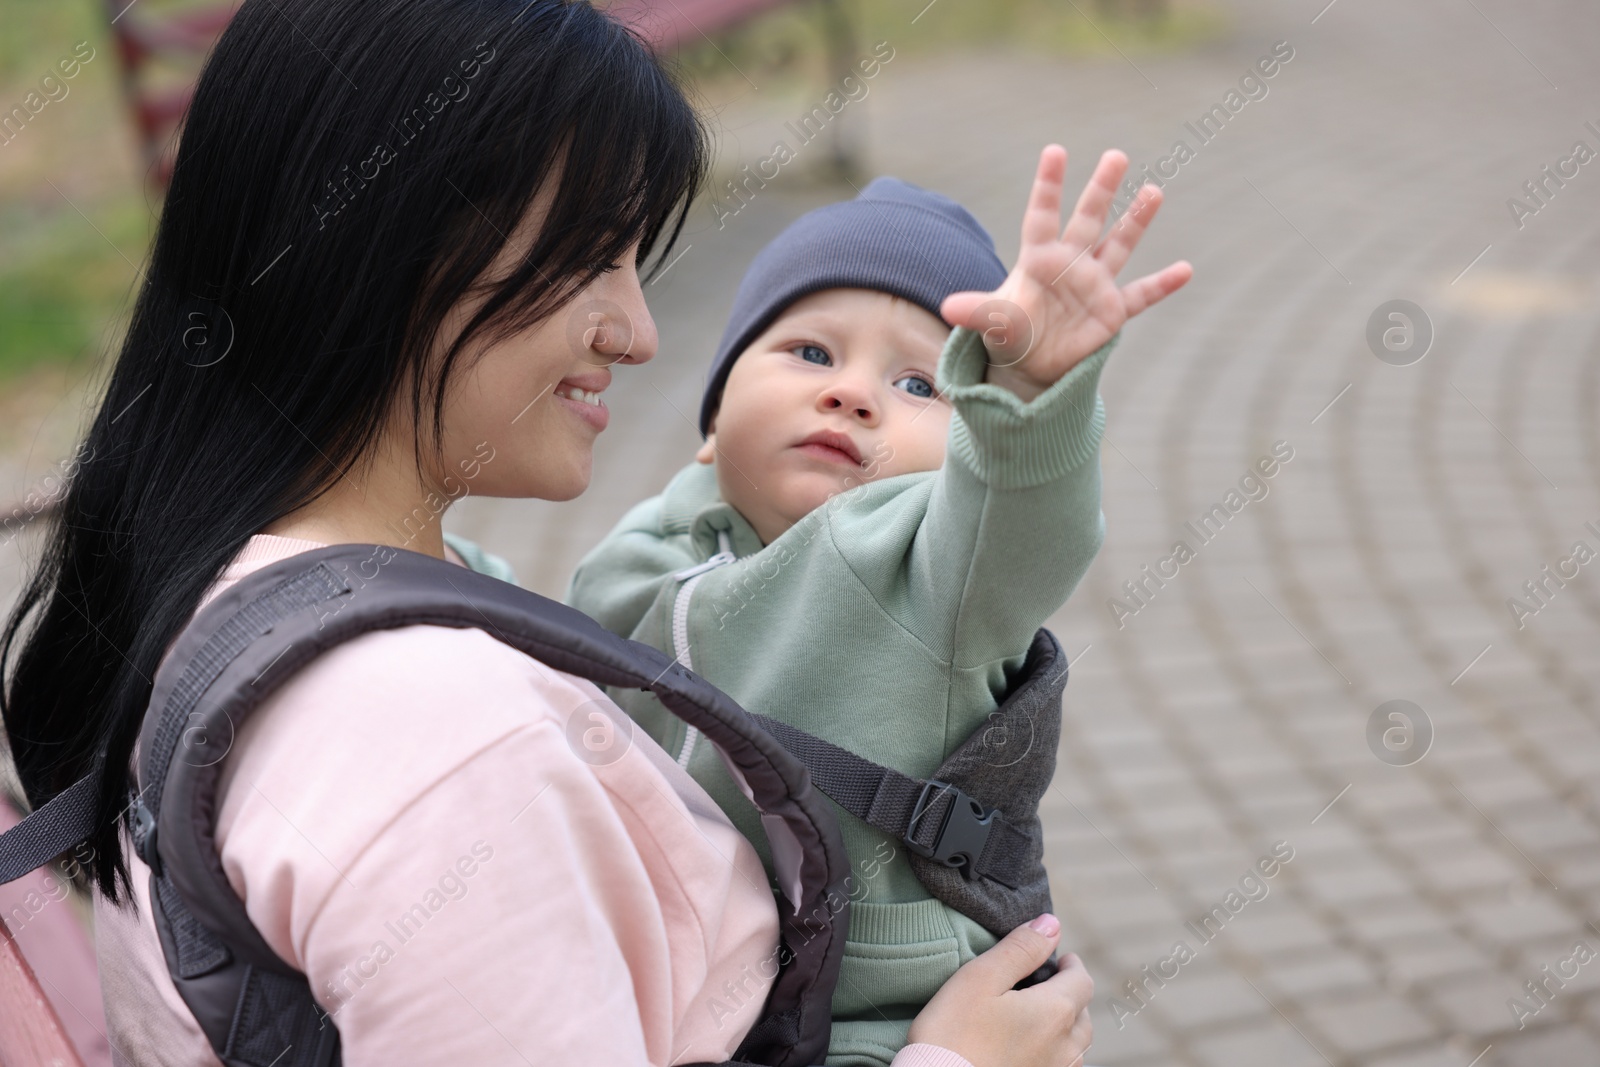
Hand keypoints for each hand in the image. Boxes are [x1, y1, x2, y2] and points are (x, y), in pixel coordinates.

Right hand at [906, 913, 1093, 1066]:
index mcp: (1054, 1012)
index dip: (1071, 965)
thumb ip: (1020, 949)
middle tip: (1050, 984)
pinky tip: (1035, 1049)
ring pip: (1077, 1046)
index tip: (1059, 959)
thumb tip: (1052, 924)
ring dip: (1068, 1027)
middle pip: (1083, 1014)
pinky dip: (1057, 1053)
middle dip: (1072, 995)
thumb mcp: (980, 978)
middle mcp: (1064, 1047)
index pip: (1081, 980)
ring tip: (1045, 1017)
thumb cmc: (952, 1033)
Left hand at [941, 145, 1191, 401]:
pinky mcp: (1111, 312)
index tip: (1055, 151)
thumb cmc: (1010, 333)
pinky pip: (1141, 295)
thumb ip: (977, 311)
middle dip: (1101, 190)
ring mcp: (1094, 285)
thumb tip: (948, 307)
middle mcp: (1069, 264)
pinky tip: (1185, 270)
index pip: (1042, 216)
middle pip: (1087, 220)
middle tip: (1116, 155)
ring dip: (1135, 221)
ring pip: (1117, 246)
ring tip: (1153, 192)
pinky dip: (1162, 285)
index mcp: (1038, 259)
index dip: (1048, 186)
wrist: (1031, 364)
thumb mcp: (993, 322)